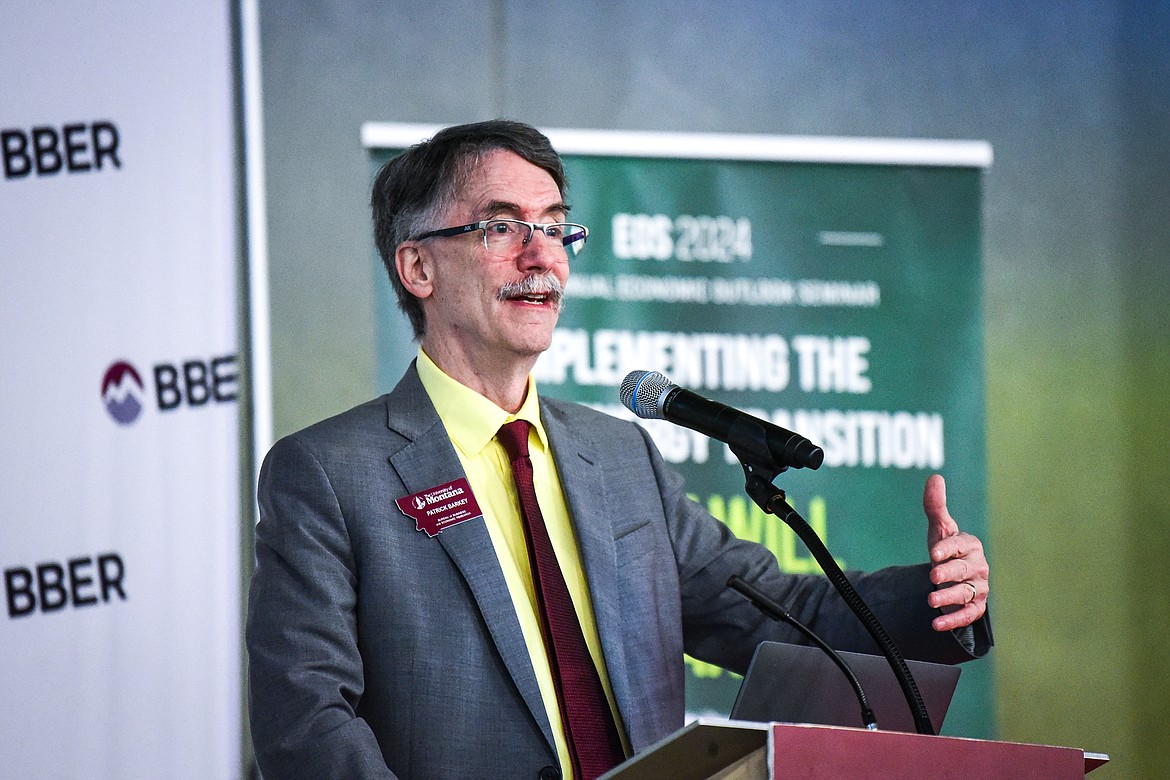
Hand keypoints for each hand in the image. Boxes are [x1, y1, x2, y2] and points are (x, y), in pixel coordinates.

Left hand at [923, 474, 987, 631]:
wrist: (954, 576)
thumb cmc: (946, 549)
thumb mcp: (939, 529)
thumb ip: (935, 506)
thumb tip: (935, 477)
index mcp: (969, 545)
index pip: (960, 545)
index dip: (947, 549)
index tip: (934, 552)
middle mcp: (977, 567)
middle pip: (963, 570)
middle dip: (949, 573)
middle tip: (933, 576)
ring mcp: (978, 588)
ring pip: (966, 593)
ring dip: (949, 598)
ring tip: (930, 600)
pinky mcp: (975, 607)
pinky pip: (968, 615)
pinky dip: (954, 621)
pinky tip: (937, 624)